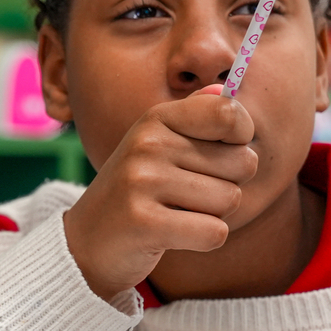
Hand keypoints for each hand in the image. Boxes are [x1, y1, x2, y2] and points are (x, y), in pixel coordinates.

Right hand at [63, 85, 257, 300]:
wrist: (88, 242)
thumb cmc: (140, 191)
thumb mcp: (161, 145)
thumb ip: (196, 114)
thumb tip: (225, 89)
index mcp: (157, 119)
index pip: (229, 113)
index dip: (242, 138)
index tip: (224, 153)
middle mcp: (148, 144)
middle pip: (242, 163)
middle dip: (229, 185)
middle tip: (192, 194)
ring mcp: (142, 182)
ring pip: (231, 200)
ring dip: (215, 215)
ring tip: (179, 213)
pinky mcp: (144, 223)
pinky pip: (214, 232)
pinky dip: (205, 240)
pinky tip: (176, 235)